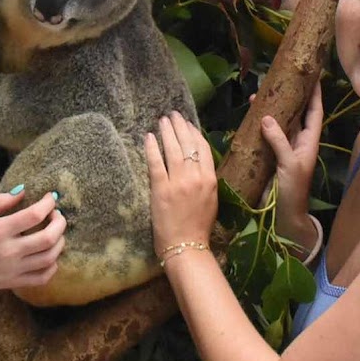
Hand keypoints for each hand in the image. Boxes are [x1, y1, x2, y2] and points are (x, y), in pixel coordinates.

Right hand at [0, 189, 65, 300]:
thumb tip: (20, 191)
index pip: (34, 215)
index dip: (48, 204)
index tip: (51, 197)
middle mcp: (10, 251)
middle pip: (49, 238)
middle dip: (59, 222)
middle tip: (56, 214)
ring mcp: (13, 270)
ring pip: (50, 258)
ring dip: (59, 243)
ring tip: (55, 233)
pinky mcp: (12, 283)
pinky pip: (41, 278)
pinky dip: (52, 267)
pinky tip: (49, 256)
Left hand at [144, 112, 217, 258]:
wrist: (186, 246)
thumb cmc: (199, 227)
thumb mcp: (210, 200)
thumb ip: (205, 180)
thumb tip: (197, 163)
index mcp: (211, 179)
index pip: (203, 148)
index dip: (194, 133)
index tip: (188, 123)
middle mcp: (196, 177)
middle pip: (188, 144)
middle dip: (180, 126)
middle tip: (173, 115)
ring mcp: (178, 182)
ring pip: (172, 149)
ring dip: (167, 132)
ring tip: (162, 121)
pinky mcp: (161, 189)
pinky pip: (155, 163)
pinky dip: (151, 148)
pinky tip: (148, 137)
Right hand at [260, 82, 322, 236]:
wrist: (284, 216)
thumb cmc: (294, 191)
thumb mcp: (289, 165)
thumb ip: (280, 141)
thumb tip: (266, 117)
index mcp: (309, 141)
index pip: (315, 112)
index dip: (315, 93)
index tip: (314, 74)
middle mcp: (297, 141)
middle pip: (295, 113)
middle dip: (288, 96)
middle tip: (277, 79)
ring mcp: (282, 148)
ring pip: (278, 123)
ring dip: (269, 109)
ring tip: (257, 95)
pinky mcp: (268, 155)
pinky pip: (264, 135)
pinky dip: (257, 125)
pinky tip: (249, 117)